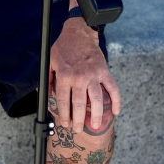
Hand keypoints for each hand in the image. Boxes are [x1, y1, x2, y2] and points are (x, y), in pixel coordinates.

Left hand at [49, 18, 120, 132]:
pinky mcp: (104, 72)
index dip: (63, 115)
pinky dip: (116, 102)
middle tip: (77, 130)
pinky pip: (113, 89)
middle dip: (77, 120)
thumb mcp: (50, 61)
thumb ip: (48, 79)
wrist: (79, 33)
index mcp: (64, 75)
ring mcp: (93, 75)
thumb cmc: (63, 48)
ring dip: (95, 115)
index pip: (63, 100)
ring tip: (93, 126)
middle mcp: (79, 77)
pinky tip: (116, 112)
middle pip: (78, 104)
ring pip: (96, 100)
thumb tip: (47, 95)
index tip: (64, 124)